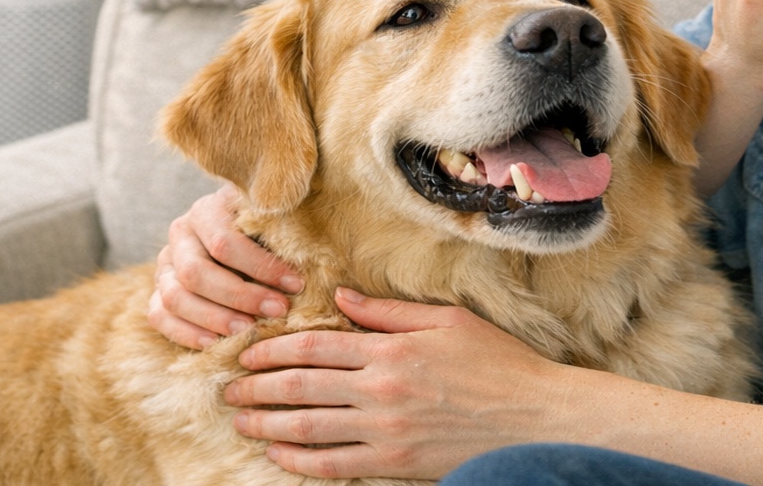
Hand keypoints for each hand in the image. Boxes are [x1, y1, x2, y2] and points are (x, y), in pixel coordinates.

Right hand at [147, 184, 303, 348]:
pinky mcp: (158, 291)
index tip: (296, 285)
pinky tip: (215, 344)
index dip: (260, 266)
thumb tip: (310, 261)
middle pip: (196, 272)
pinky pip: (159, 316)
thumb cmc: (271, 230)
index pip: (224, 242)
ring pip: (175, 296)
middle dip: (240, 296)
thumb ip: (288, 232)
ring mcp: (165, 264)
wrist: (244, 237)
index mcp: (208, 209)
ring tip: (248, 331)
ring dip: (214, 318)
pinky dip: (186, 333)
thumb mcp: (280, 221)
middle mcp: (181, 233)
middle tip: (277, 311)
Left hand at [224, 288, 570, 478]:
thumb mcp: (447, 320)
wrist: (535, 417)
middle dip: (256, 389)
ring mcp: (385, 430)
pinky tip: (278, 456)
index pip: (315, 347)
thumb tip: (339, 298)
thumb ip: (388, 311)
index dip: (273, 351)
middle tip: (228, 390)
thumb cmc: (498, 363)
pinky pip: (334, 464)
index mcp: (391, 348)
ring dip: (266, 425)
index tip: (247, 355)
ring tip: (241, 421)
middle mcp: (380, 389)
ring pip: (307, 428)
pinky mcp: (395, 462)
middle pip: (300, 388)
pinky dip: (299, 461)